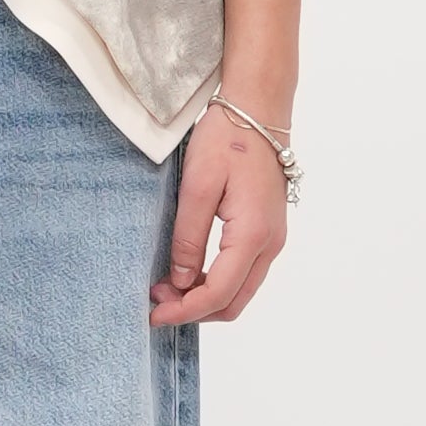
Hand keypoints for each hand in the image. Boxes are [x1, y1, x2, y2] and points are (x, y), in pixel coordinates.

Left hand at [150, 107, 290, 325]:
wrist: (258, 111)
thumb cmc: (227, 140)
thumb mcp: (197, 186)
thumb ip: (188, 238)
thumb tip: (180, 282)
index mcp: (253, 235)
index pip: (219, 293)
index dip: (184, 311)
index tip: (153, 314)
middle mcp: (270, 244)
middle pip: (234, 302)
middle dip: (194, 311)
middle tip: (157, 301)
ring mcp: (273, 239)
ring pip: (240, 291)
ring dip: (205, 298)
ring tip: (168, 287)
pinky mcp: (267, 231)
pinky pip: (244, 273)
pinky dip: (217, 283)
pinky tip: (190, 273)